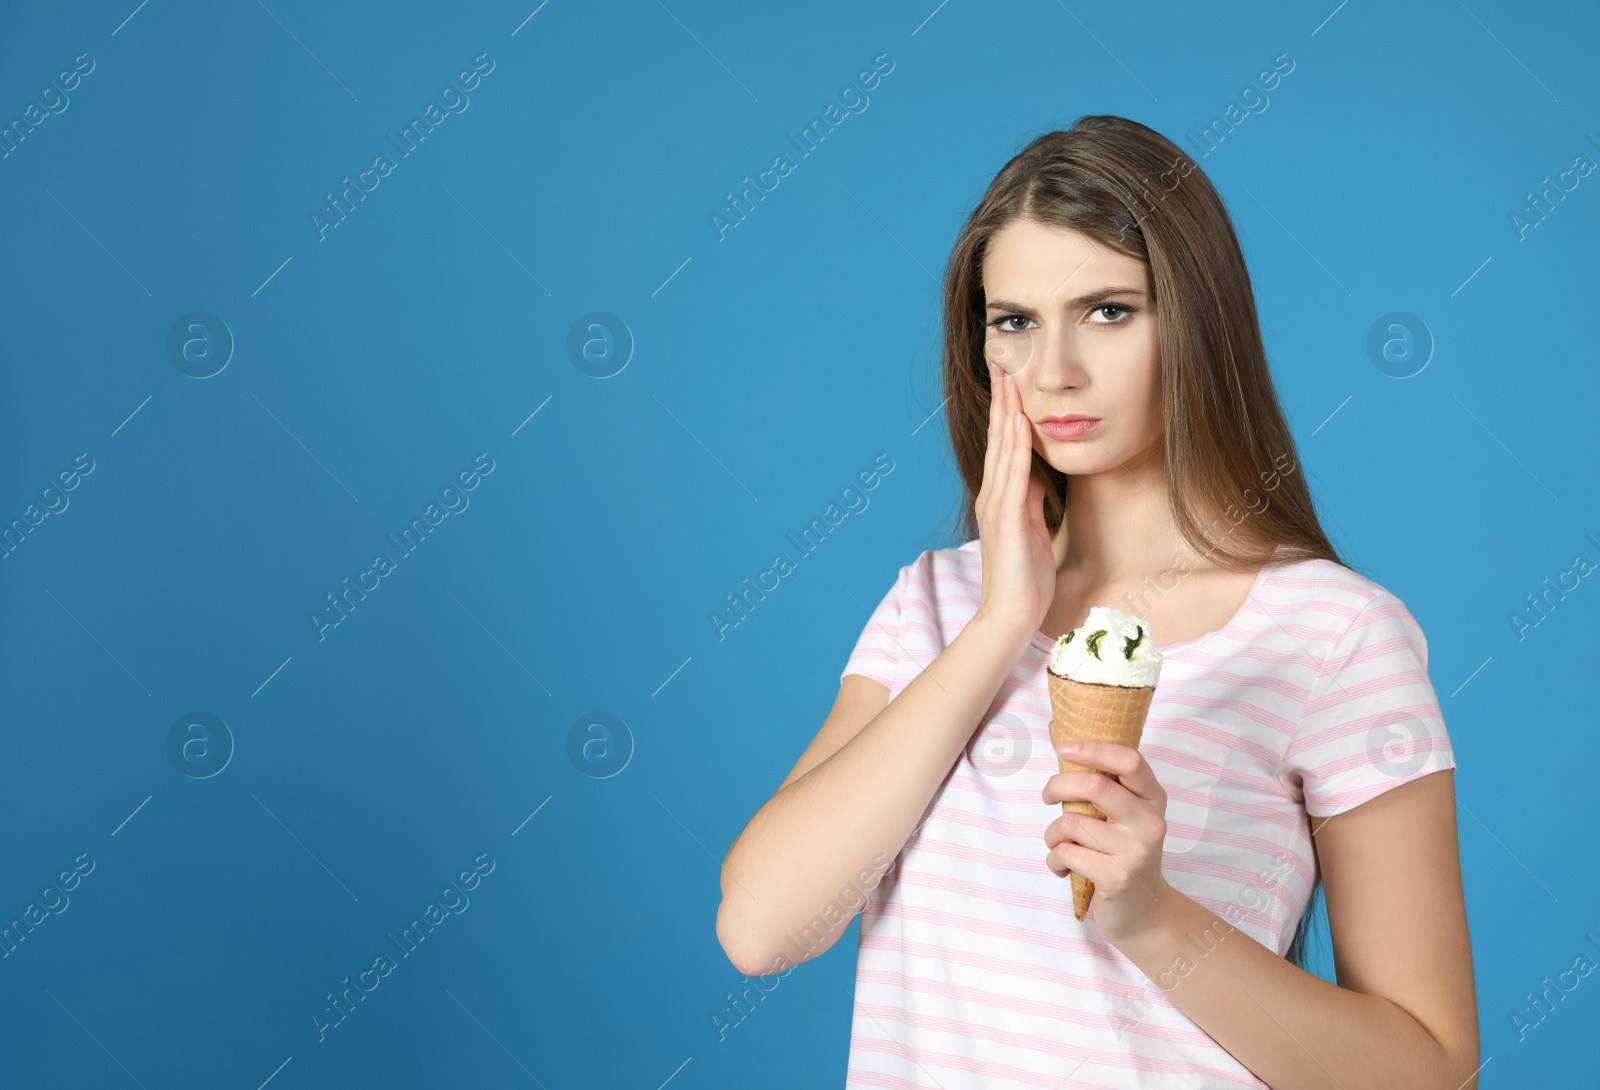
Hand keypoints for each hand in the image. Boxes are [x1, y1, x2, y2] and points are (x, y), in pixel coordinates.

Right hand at [972, 361, 1057, 645]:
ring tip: (1009, 379)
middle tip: (1003, 363)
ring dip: (1008, 412)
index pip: (1004, 446)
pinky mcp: (1007, 518)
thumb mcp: (1034, 532)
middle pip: (999, 438)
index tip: (1011, 381)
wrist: (1011, 616)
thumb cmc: (1026, 581)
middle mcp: (993, 496)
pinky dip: (1018, 446)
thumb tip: (1040, 481)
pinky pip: (1015, 474)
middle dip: (1003, 400)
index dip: (1007, 412)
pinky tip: (1021, 422)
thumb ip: (1033, 504)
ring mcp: (997, 505)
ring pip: (1004, 448)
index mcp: (1000, 499)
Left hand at [1042, 739, 1171, 946]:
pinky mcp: (1117, 878)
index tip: (1063, 748)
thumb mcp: (1119, 813)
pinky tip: (1063, 867)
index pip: (1129, 759)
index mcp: (1152, 798)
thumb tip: (1056, 727)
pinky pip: (1066, 854)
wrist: (1144, 912)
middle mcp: (1150, 822)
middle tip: (1048, 797)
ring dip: (1052, 834)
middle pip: (1094, 786)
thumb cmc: (1121, 852)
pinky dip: (1054, 859)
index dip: (1093, 748)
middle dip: (1057, 787)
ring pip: (1071, 823)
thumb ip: (1094, 775)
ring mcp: (1135, 851)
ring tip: (1059, 844)